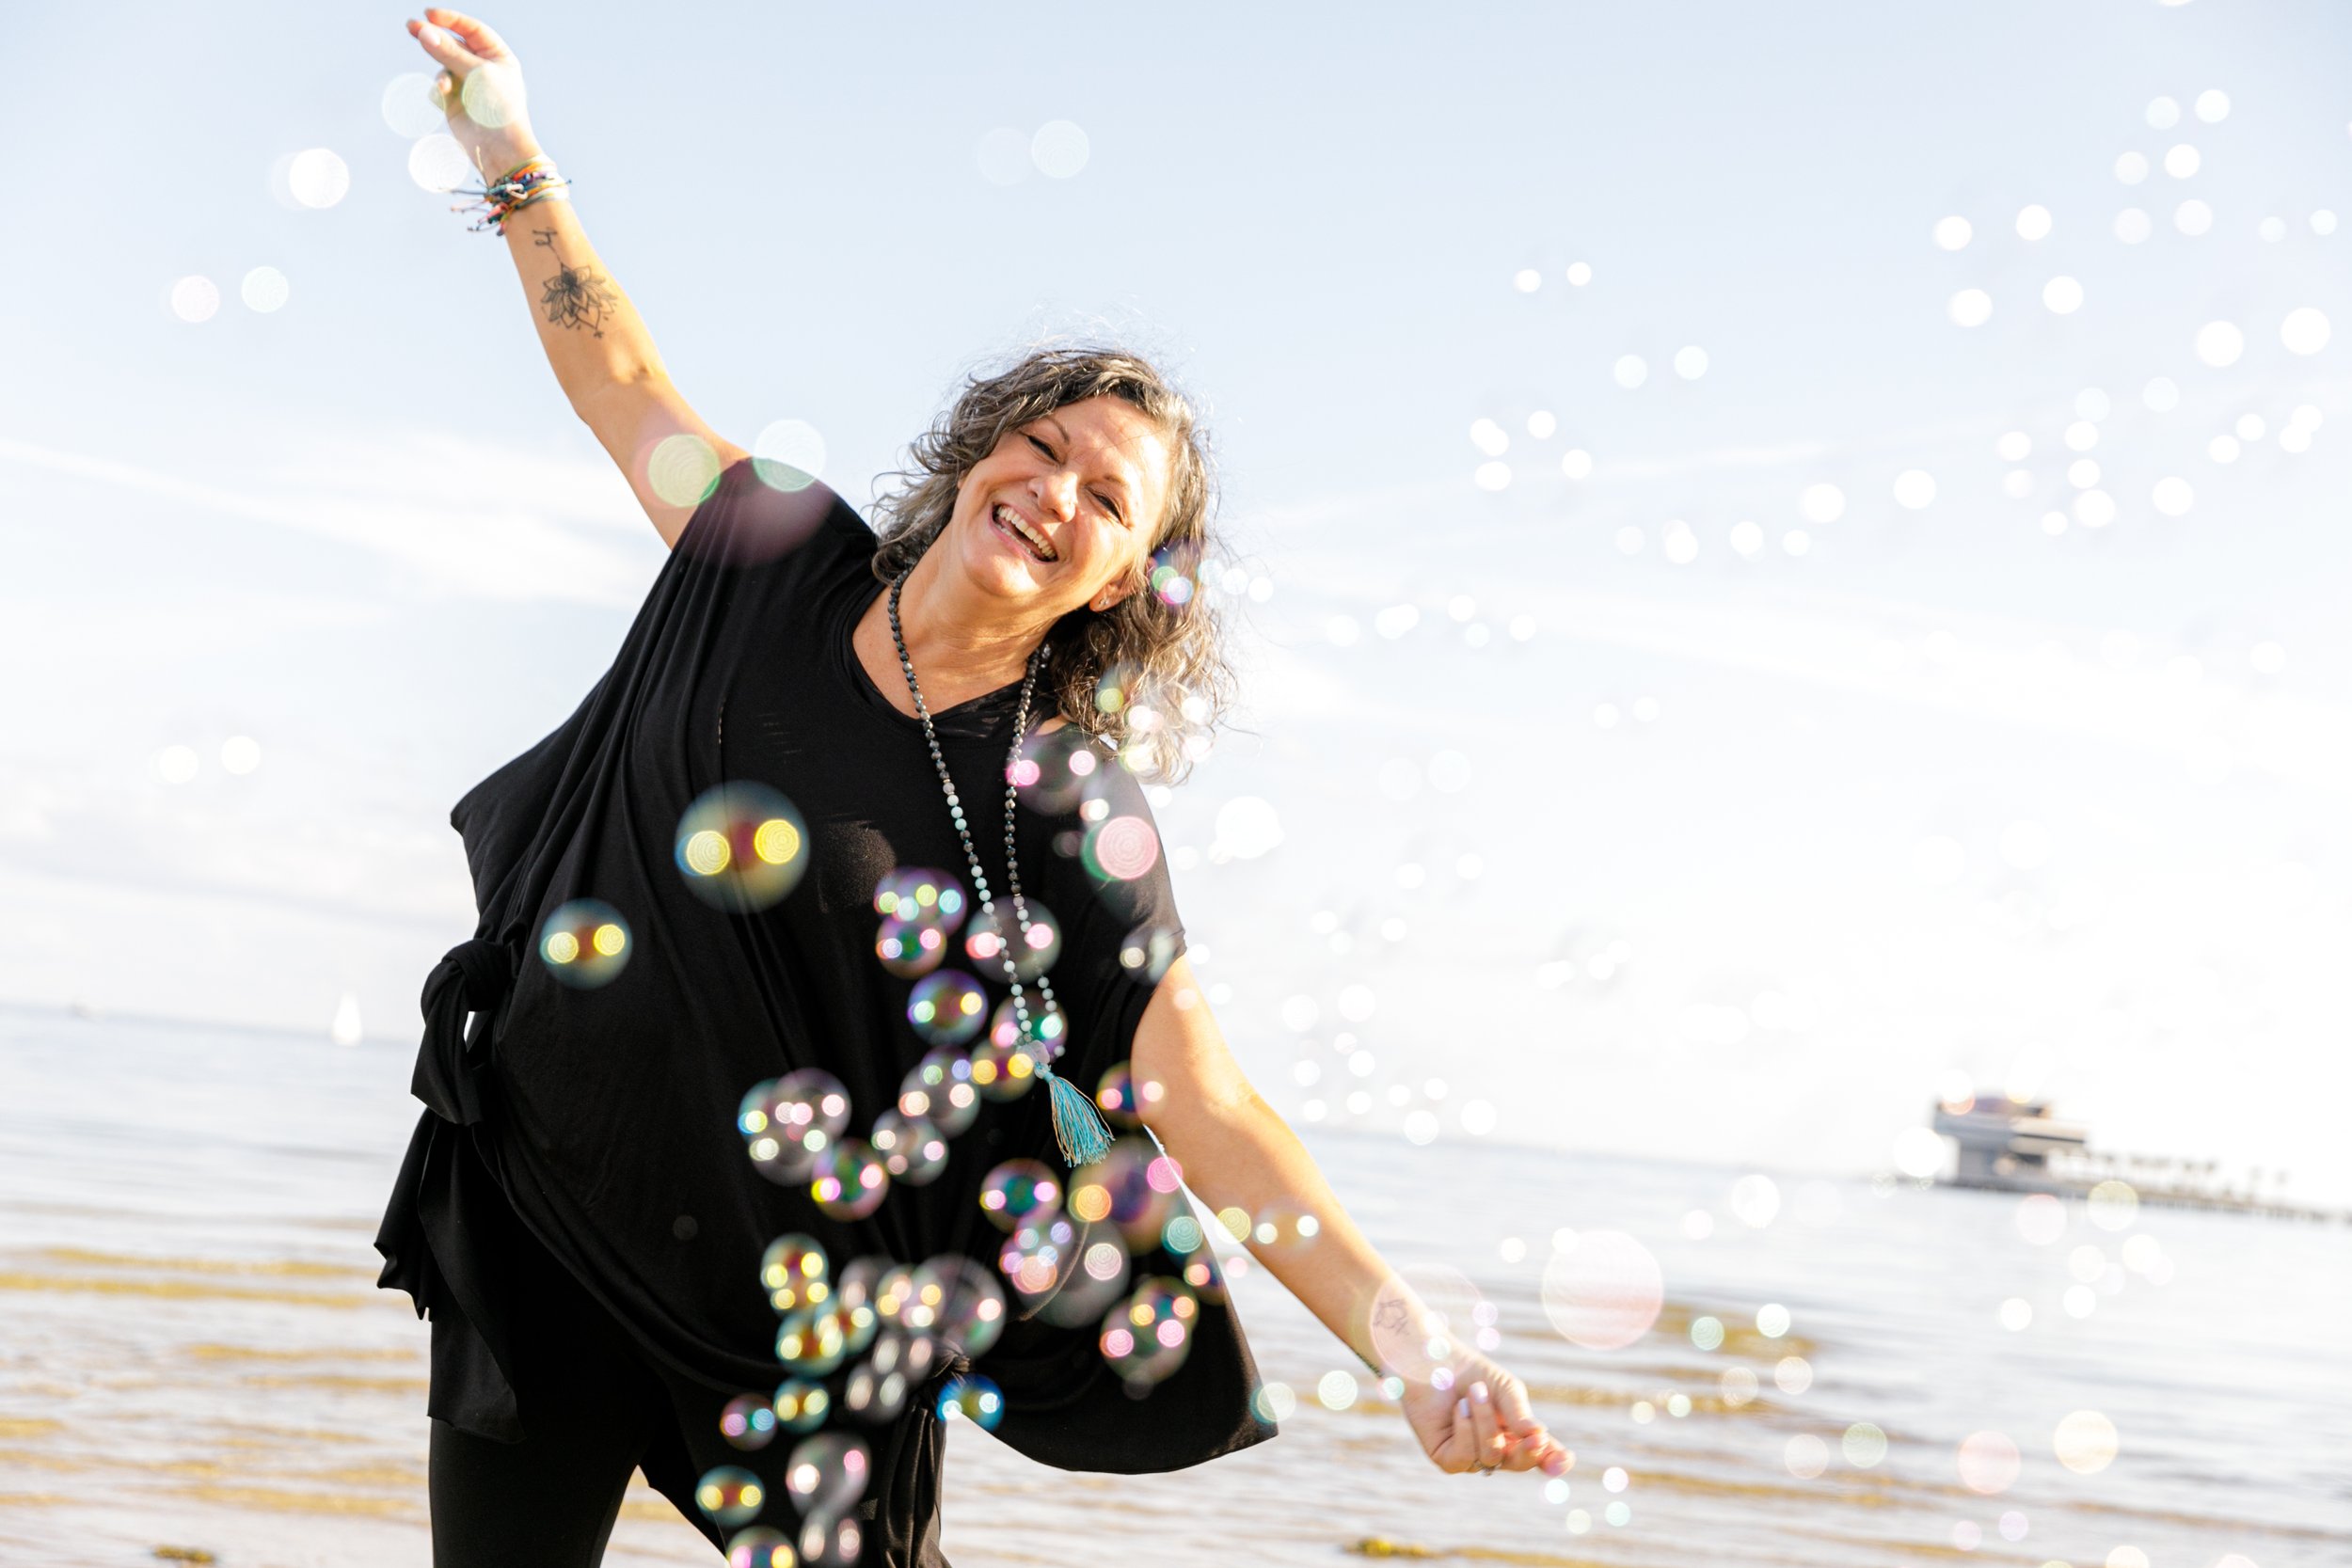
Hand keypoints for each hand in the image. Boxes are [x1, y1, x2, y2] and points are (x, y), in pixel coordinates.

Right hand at [404, 9, 541, 181]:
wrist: (501, 150)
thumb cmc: (498, 108)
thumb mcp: (477, 74)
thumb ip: (449, 52)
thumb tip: (423, 31)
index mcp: (498, 56)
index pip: (472, 29)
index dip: (451, 20)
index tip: (429, 14)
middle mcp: (483, 68)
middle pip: (453, 44)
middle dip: (433, 36)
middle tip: (410, 27)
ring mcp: (468, 84)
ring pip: (443, 65)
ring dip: (441, 73)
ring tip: (444, 87)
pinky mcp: (454, 101)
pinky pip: (439, 87)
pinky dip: (439, 90)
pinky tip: (446, 99)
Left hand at [1398, 1350, 1569, 1477]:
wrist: (1432, 1360)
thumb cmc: (1471, 1373)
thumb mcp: (1505, 1389)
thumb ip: (1520, 1414)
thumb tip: (1539, 1437)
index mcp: (1517, 1435)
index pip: (1541, 1454)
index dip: (1554, 1460)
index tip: (1565, 1460)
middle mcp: (1496, 1450)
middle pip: (1520, 1463)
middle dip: (1528, 1451)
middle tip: (1535, 1437)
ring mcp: (1471, 1457)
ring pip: (1491, 1456)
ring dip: (1484, 1420)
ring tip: (1475, 1391)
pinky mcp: (1446, 1458)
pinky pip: (1463, 1457)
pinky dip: (1464, 1430)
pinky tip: (1459, 1408)